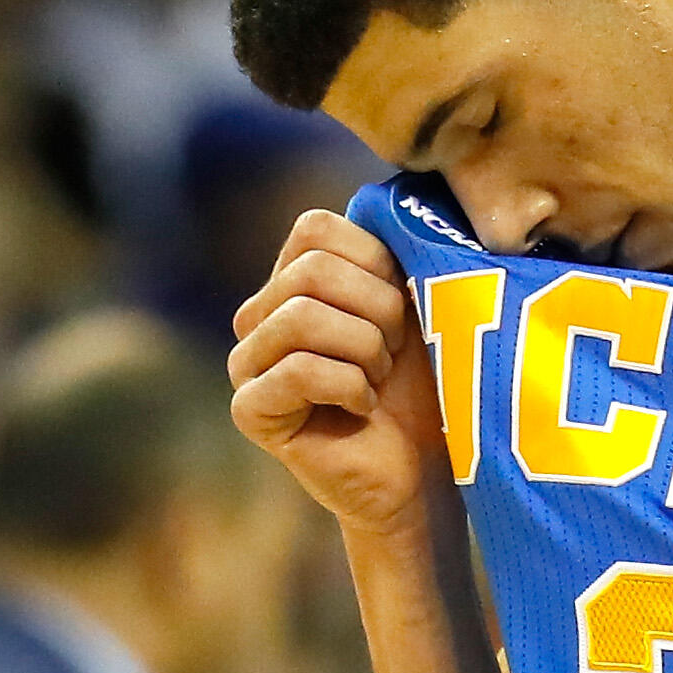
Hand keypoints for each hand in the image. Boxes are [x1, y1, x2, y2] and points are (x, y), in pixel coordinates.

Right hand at [228, 211, 448, 540]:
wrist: (423, 471)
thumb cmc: (425, 387)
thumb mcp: (416, 303)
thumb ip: (391, 249)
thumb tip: (383, 201)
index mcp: (294, 279)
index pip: (315, 228)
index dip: (374, 261)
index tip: (404, 309)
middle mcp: (260, 313)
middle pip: (309, 272)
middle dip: (374, 311)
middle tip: (393, 354)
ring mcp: (247, 362)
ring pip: (301, 317)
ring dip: (363, 350)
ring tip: (378, 381)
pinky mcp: (249, 408)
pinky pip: (298, 369)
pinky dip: (348, 387)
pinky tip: (362, 408)